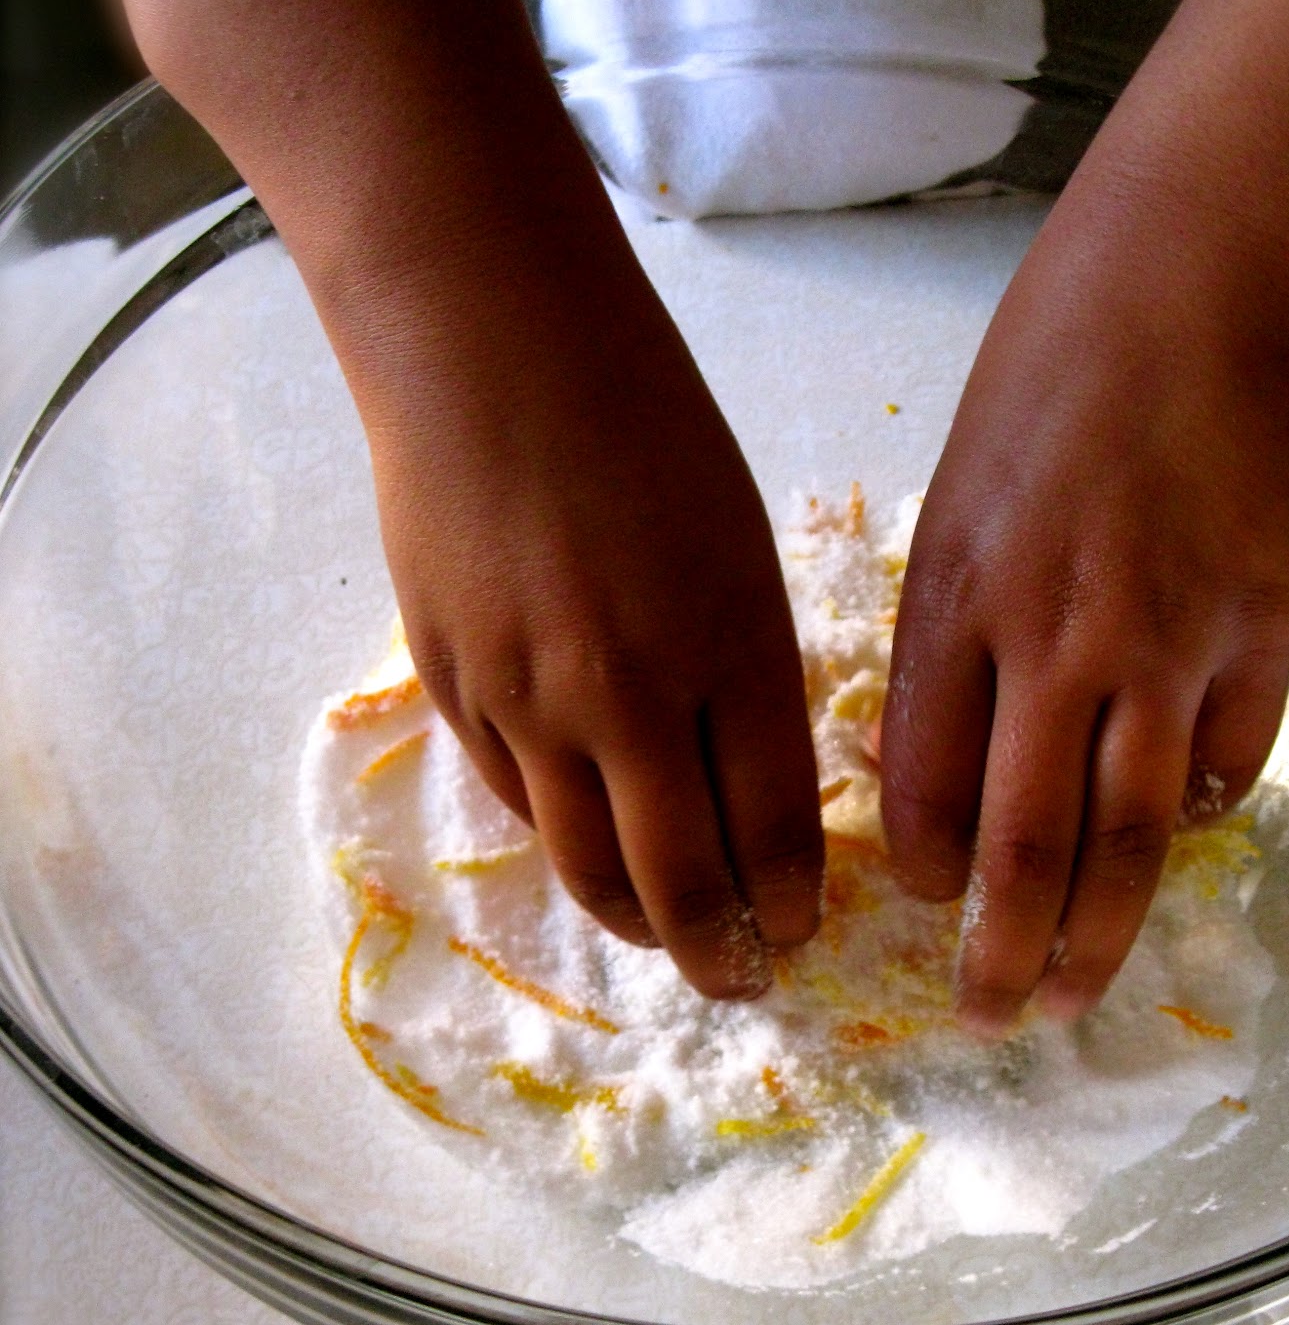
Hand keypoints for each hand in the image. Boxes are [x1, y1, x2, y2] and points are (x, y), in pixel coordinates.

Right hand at [367, 231, 823, 999]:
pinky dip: (563, 844)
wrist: (489, 347)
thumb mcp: (739, 544)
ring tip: (668, 941)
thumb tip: (748, 786)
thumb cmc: (645, 421)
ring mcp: (530, 700)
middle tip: (745, 977)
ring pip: (587, 866)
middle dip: (724, 950)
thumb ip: (749, 673)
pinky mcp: (452, 687)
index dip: (791, 898)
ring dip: (639, 924)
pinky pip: (516, 804)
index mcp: (732, 649)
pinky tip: (590, 853)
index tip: (801, 928)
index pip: (774, 828)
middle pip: (682, 879)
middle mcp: (632, 697)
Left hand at [882, 247, 1288, 1035]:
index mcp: (953, 607)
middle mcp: (1054, 643)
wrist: (1182, 294)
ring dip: (1099, 937)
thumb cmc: (1042, 391)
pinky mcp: (1261, 633)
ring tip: (1074, 997)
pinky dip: (1191, 817)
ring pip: (1129, 840)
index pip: (921, 789)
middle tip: (989, 1019)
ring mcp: (1167, 645)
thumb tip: (950, 774)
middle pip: (1024, 847)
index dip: (920, 870)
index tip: (927, 903)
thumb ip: (945, 648)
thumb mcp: (949, 512)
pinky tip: (1166, 839)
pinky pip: (1223, 769)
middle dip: (999, 956)